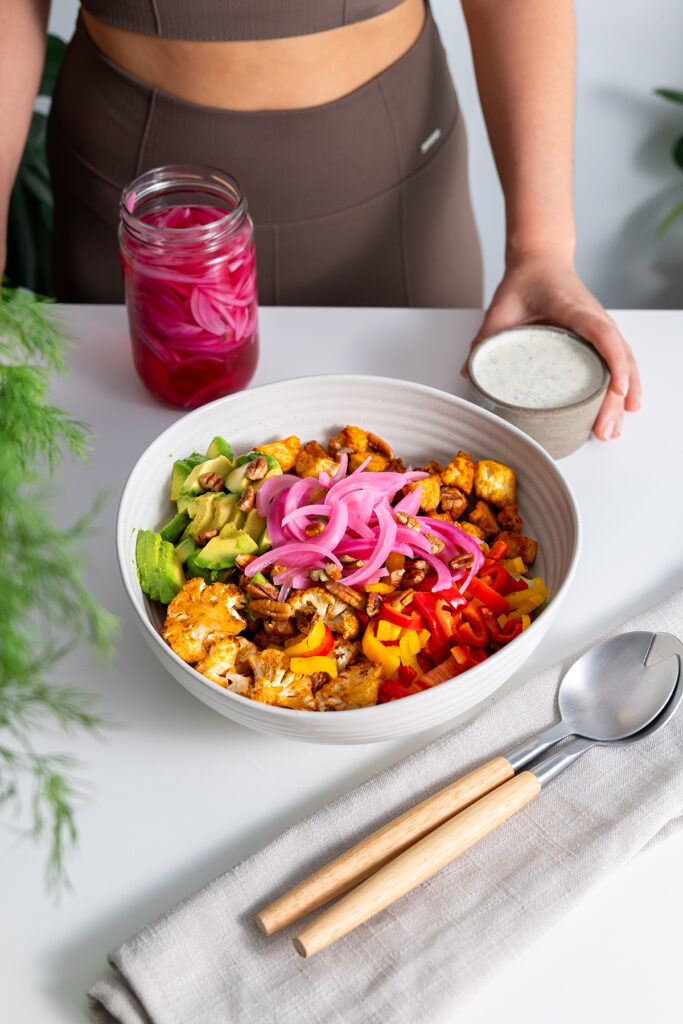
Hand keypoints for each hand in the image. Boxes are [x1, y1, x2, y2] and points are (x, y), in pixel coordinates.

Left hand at [463, 252, 640, 439]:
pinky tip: (625, 407)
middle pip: (617, 358)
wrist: (542, 259)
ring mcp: (601, 326)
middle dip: (615, 397)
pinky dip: (625, 383)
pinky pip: (620, 359)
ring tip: (614, 429)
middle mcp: (594, 317)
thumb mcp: (501, 308)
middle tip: (606, 429)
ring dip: (622, 396)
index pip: (601, 333)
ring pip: (623, 362)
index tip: (617, 389)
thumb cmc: (525, 280)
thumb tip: (466, 373)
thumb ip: (485, 340)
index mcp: (574, 308)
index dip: (613, 361)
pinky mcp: (600, 335)